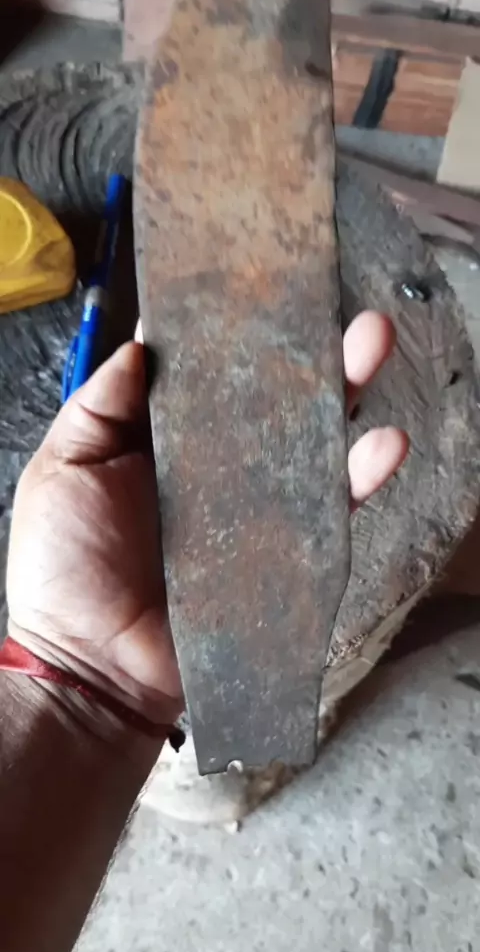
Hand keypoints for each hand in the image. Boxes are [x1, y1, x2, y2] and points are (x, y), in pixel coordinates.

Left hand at [6, 311, 407, 723]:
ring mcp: (254, 512)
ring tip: (372, 347)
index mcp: (164, 442)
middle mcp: (217, 468)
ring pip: (311, 445)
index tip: (265, 285)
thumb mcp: (63, 469)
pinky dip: (360, 478)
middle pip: (274, 401)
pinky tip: (383, 443)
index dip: (237, 333)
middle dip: (311, 353)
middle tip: (340, 310)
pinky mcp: (282, 557)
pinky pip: (330, 513)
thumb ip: (99, 406)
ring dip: (347, 395)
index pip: (210, 376)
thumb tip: (144, 342)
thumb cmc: (64, 567)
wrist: (91, 667)